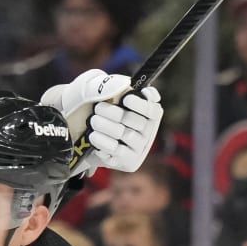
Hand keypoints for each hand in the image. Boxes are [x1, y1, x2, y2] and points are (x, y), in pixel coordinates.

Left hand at [42, 70, 163, 172]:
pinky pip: (116, 150)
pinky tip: (93, 135)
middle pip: (136, 122)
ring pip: (125, 135)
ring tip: (93, 120)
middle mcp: (149, 135)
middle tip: (98, 108)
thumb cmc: (109, 118)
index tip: (125, 98)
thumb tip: (123, 83)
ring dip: (106, 126)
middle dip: (115, 113)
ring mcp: (139, 150)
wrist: (98, 146)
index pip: (153, 110)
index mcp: (151, 118)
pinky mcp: (128, 162)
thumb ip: (120, 89)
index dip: (141, 104)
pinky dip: (103, 141)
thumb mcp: (115, 102)